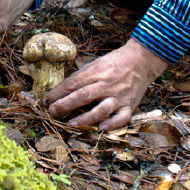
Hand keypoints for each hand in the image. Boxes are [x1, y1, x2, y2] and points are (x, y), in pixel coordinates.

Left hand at [44, 39, 167, 129]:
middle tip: (52, 111)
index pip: (74, 83)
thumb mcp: (97, 63)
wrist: (142, 60)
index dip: (59, 92)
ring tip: (72, 124)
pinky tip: (101, 129)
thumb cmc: (115, 62)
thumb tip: (63, 89)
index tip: (47, 99)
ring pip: (101, 109)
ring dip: (86, 117)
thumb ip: (82, 76)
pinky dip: (112, 124)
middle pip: (84, 95)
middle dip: (66, 104)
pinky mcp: (130, 105)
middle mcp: (107, 84)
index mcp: (97, 72)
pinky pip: (122, 118)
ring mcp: (119, 96)